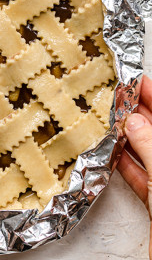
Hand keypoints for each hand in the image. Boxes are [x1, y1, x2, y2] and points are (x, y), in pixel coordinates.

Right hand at [116, 75, 151, 259]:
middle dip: (141, 114)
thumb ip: (151, 148)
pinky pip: (142, 179)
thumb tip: (135, 122)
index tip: (136, 80)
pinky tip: (112, 154)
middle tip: (119, 95)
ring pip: (150, 155)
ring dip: (130, 139)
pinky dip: (125, 166)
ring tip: (112, 118)